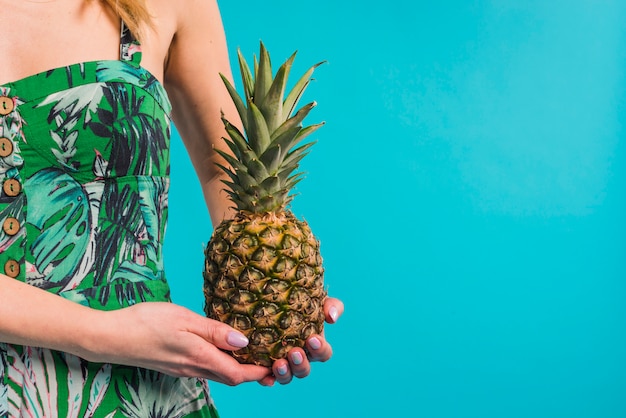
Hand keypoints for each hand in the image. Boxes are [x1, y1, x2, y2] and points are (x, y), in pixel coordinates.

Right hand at [84, 302, 271, 385]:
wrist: (110, 337)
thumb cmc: (145, 322)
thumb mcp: (184, 319)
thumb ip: (215, 331)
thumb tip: (245, 342)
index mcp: (199, 357)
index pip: (237, 374)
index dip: (259, 371)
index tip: (275, 361)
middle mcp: (193, 368)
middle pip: (231, 377)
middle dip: (253, 372)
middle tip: (270, 355)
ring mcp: (183, 369)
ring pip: (218, 374)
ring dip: (237, 367)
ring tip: (252, 350)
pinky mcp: (175, 365)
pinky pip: (205, 368)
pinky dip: (220, 362)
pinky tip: (222, 347)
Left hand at [265, 297, 343, 385]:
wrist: (274, 299)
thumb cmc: (300, 302)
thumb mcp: (318, 301)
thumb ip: (331, 306)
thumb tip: (332, 317)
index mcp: (314, 346)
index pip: (323, 353)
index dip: (320, 349)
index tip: (313, 338)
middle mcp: (299, 359)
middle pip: (304, 370)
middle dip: (301, 363)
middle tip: (295, 352)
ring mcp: (283, 364)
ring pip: (287, 377)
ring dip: (285, 373)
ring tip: (279, 364)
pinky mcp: (264, 366)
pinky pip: (265, 377)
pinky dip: (266, 379)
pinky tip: (264, 374)